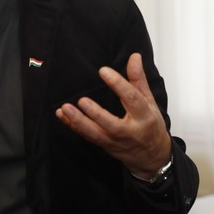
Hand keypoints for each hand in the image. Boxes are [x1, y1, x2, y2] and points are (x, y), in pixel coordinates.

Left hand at [55, 53, 171, 178]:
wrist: (152, 157)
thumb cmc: (150, 126)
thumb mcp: (149, 102)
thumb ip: (139, 79)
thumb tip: (135, 57)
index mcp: (144, 116)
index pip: (132, 99)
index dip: (119, 84)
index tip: (104, 70)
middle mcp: (129, 131)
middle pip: (112, 124)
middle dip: (96, 114)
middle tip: (82, 100)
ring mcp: (115, 140)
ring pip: (95, 134)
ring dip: (78, 122)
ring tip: (65, 108)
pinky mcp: (104, 145)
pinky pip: (87, 136)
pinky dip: (73, 126)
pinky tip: (62, 115)